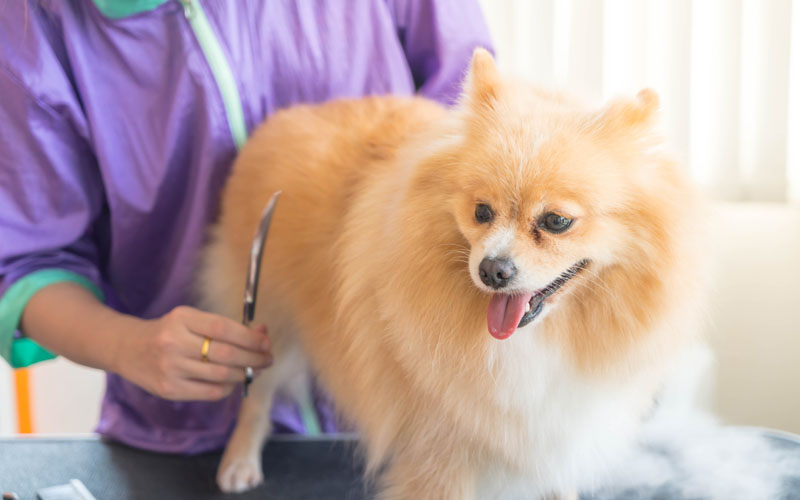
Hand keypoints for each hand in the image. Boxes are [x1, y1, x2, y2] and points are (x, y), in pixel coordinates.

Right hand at [115, 306, 271, 400]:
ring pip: (221, 375)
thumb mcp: (191, 320)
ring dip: (245, 374)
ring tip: (254, 370)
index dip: (250, 337)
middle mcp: (174, 343)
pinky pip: (210, 392)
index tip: (266, 342)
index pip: (223, 329)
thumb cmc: (168, 331)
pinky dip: (228, 387)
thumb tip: (262, 332)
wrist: (128, 348)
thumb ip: (225, 326)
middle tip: (267, 359)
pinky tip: (233, 381)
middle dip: (254, 358)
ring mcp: (170, 368)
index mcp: (181, 318)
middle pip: (226, 354)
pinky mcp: (169, 389)